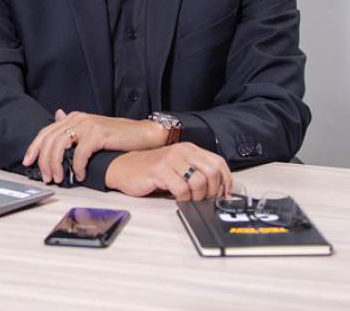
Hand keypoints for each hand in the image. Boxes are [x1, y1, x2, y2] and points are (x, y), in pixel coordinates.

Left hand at [22, 109, 165, 183]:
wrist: (143, 134)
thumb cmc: (118, 136)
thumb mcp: (92, 130)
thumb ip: (74, 128)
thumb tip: (56, 116)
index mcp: (73, 118)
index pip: (45, 132)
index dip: (34, 148)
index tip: (27, 163)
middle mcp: (77, 119)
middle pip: (49, 140)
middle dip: (44, 161)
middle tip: (46, 178)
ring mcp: (87, 125)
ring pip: (59, 146)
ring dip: (56, 165)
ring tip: (59, 178)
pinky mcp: (98, 134)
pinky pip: (80, 154)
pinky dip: (77, 167)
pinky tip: (79, 176)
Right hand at [103, 144, 231, 200]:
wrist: (123, 168)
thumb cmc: (151, 170)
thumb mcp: (177, 166)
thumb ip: (195, 172)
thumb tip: (218, 190)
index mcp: (189, 149)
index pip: (218, 162)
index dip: (226, 180)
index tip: (224, 194)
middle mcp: (182, 151)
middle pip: (212, 172)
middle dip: (212, 191)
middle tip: (205, 199)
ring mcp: (171, 160)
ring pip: (199, 182)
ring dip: (197, 196)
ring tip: (189, 199)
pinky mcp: (160, 171)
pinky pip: (182, 189)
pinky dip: (183, 198)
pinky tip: (177, 198)